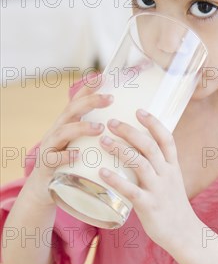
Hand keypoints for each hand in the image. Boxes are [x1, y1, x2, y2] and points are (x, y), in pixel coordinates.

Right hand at [29, 74, 112, 205]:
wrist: (44, 188)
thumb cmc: (69, 165)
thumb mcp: (82, 146)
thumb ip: (98, 136)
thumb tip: (127, 129)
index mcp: (69, 125)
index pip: (78, 101)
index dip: (90, 88)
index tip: (105, 76)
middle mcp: (58, 131)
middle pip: (72, 110)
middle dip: (90, 102)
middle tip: (109, 98)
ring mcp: (51, 147)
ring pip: (63, 132)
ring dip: (81, 127)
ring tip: (99, 128)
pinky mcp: (47, 166)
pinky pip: (54, 158)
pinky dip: (65, 155)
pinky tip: (77, 154)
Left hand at [98, 110, 197, 249]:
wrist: (184, 234)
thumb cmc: (172, 208)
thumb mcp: (170, 184)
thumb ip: (157, 170)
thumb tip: (135, 156)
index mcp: (173, 168)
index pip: (166, 139)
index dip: (154, 123)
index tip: (139, 111)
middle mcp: (167, 175)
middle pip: (149, 146)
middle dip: (130, 131)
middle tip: (111, 122)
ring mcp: (158, 190)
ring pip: (140, 163)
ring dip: (120, 149)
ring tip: (103, 140)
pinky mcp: (149, 206)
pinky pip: (131, 190)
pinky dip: (115, 180)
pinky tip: (102, 173)